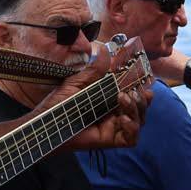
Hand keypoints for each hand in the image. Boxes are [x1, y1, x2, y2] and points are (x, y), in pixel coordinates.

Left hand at [35, 46, 150, 151]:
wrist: (46, 122)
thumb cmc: (59, 103)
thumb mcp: (78, 83)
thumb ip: (94, 70)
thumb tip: (105, 50)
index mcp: (108, 98)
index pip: (132, 92)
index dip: (141, 87)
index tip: (144, 79)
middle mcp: (114, 112)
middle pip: (140, 107)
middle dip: (142, 99)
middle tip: (133, 91)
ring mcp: (113, 127)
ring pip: (139, 121)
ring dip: (137, 109)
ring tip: (124, 99)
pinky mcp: (110, 140)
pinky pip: (130, 139)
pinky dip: (132, 129)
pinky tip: (123, 119)